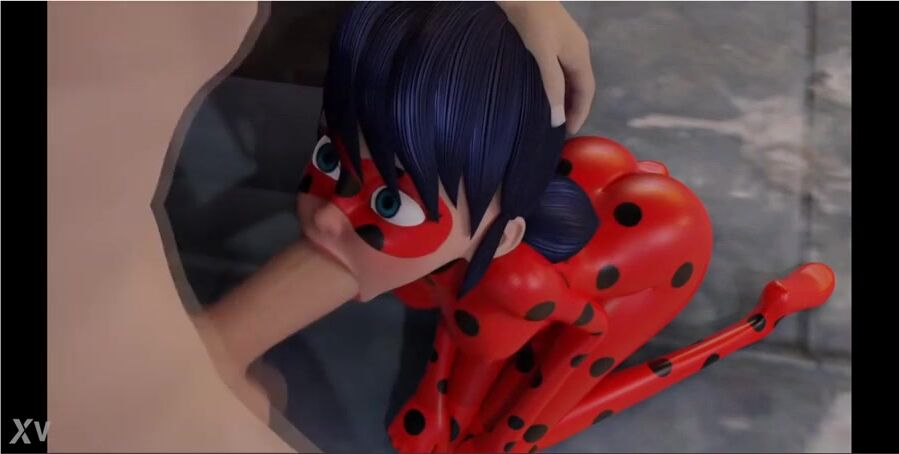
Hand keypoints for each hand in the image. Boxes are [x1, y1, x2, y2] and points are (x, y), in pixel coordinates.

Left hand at [498, 1, 595, 133]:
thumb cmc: (533, 21)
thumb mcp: (543, 55)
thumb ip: (552, 86)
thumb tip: (558, 120)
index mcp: (580, 55)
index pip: (587, 91)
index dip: (580, 113)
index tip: (569, 132)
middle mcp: (576, 51)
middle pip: (579, 85)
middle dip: (573, 107)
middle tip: (559, 127)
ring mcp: (564, 44)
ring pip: (568, 77)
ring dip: (563, 96)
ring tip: (551, 113)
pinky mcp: (550, 39)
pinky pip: (558, 68)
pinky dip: (554, 84)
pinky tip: (541, 90)